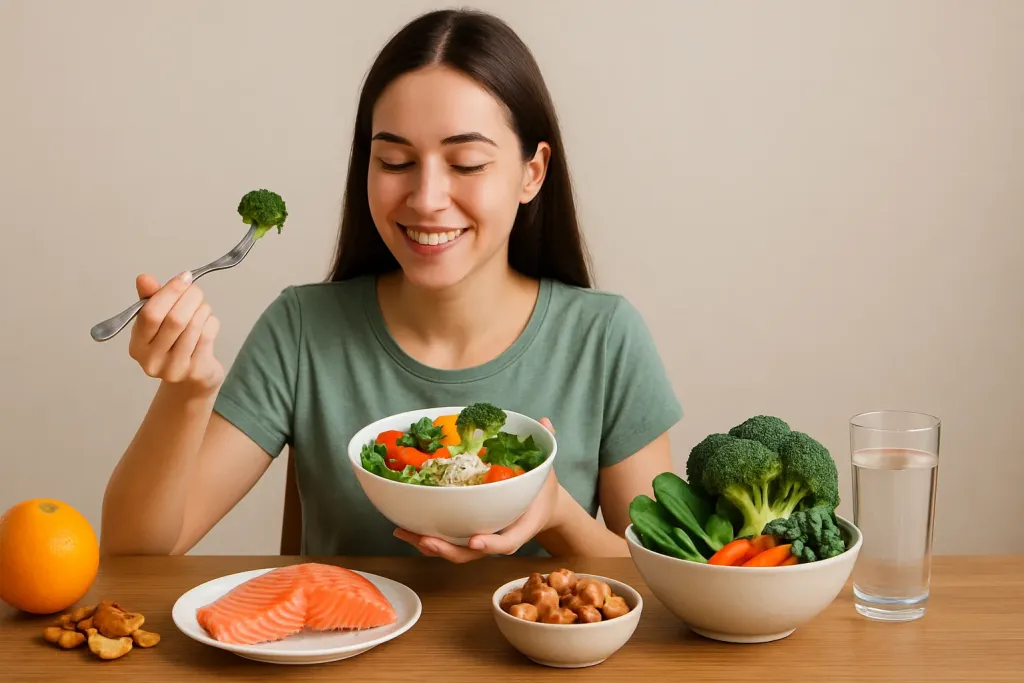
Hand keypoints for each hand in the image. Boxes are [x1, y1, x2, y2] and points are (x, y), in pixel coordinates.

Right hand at [128, 271, 223, 392]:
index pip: (151, 314)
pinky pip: (208, 336)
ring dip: (202, 309)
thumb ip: (151, 299)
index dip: (170, 292)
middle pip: (176, 319)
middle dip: (190, 298)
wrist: (192, 381)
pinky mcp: (197, 372)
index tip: (184, 277)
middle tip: (196, 291)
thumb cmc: (172, 344)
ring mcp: (175, 369)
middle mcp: (152, 361)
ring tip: (202, 307)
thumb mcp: (157, 322)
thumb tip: (144, 278)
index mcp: (137, 346)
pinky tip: (208, 322)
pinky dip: (211, 322)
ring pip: (194, 326)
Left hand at [394, 417, 559, 562]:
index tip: (475, 540)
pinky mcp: (469, 534)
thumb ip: (546, 446)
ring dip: (428, 545)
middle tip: (427, 540)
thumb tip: (545, 421)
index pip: (508, 542)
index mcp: (521, 526)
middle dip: (448, 549)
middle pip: (472, 553)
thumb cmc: (542, 490)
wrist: (543, 508)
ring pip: (455, 551)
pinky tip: (405, 528)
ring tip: (404, 533)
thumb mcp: (547, 468)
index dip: (492, 544)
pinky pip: (448, 541)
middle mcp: (498, 536)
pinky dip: (426, 538)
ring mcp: (482, 538)